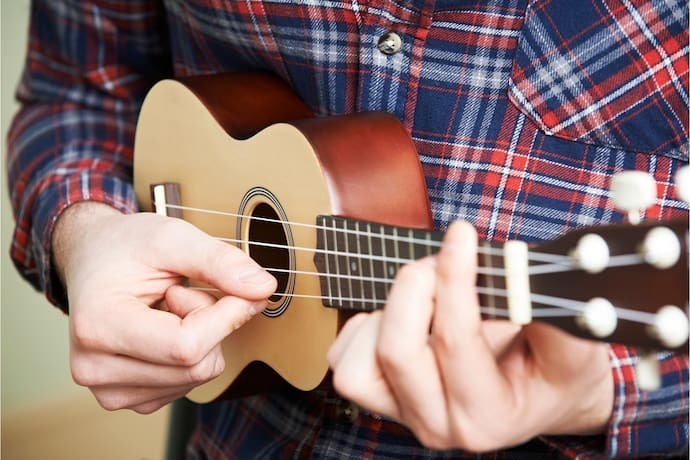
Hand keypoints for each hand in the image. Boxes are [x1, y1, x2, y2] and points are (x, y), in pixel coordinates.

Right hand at [53, 202, 275, 412]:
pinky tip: (165, 326)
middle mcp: (94, 369)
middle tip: (185, 290)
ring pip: (198, 376)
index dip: (226, 316)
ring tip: (168, 306)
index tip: (237, 288)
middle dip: (211, 323)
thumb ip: (219, 261)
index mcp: (97, 326)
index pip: (186, 346)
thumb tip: (264, 288)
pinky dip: (192, 353)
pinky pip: (189, 383)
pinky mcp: (128, 398)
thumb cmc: (127, 246)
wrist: (93, 259)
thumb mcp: (173, 236)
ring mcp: (109, 390)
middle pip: (197, 366)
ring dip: (201, 337)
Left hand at [328, 221, 612, 451]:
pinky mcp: (379, 397)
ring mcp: (403, 414)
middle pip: (397, 351)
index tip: (462, 234)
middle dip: (415, 288)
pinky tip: (403, 316)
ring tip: (428, 292)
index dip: (456, 279)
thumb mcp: (575, 349)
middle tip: (442, 259)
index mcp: (489, 417)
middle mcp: (440, 425)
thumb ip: (556, 317)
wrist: (539, 395)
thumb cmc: (554, 370)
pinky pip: (345, 358)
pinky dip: (366, 326)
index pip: (456, 342)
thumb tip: (518, 274)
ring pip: (360, 359)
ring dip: (389, 310)